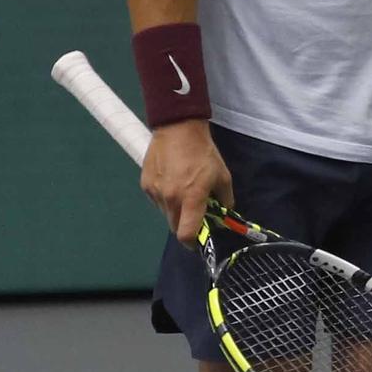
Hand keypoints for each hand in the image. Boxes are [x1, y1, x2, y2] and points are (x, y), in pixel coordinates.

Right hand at [140, 120, 234, 243]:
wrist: (177, 128)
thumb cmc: (204, 153)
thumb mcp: (223, 176)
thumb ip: (225, 200)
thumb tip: (225, 215)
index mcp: (191, 198)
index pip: (186, 234)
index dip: (193, 243)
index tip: (198, 241)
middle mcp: (170, 199)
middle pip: (175, 227)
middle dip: (185, 226)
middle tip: (194, 214)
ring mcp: (155, 192)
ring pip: (166, 214)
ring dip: (175, 212)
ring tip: (183, 193)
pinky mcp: (146, 185)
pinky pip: (157, 201)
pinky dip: (166, 199)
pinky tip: (172, 183)